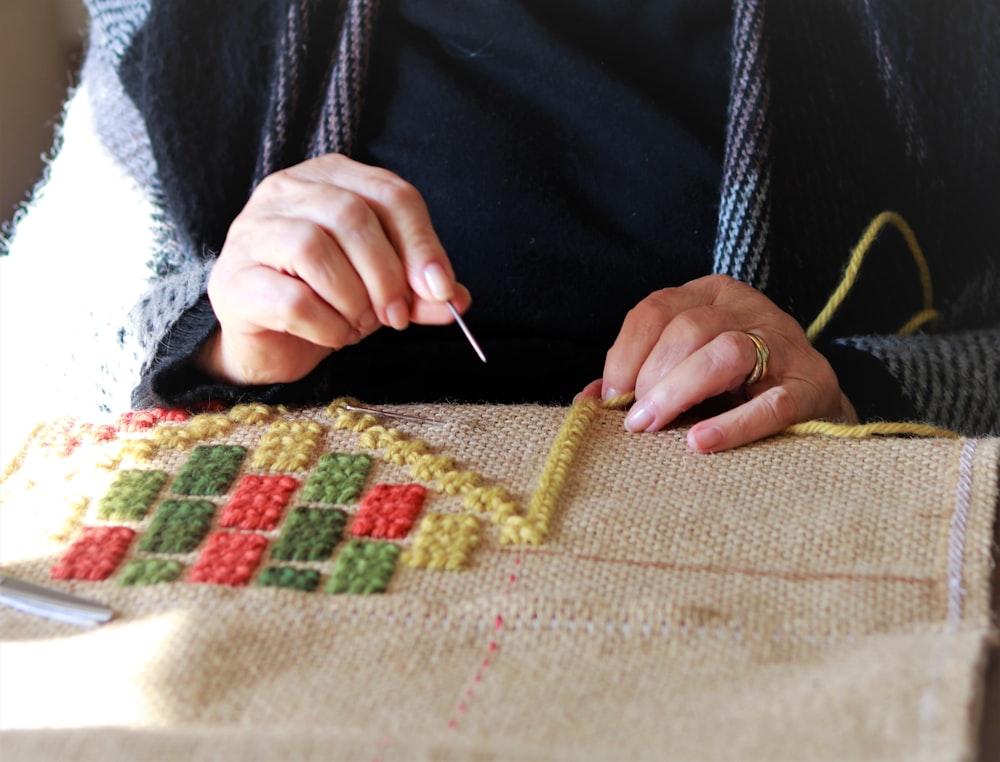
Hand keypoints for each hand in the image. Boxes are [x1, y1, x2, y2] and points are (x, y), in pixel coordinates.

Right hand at [199, 154, 469, 384]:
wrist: (270, 343)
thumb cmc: (329, 299)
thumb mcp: (384, 290)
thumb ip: (420, 291)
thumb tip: (457, 298)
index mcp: (331, 178)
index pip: (390, 193)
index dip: (422, 243)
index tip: (441, 288)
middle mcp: (286, 191)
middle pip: (351, 215)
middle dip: (387, 274)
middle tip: (397, 316)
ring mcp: (252, 231)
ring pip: (313, 247)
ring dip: (352, 297)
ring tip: (359, 324)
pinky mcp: (232, 281)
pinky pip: (290, 298)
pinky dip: (325, 324)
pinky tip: (333, 335)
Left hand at [579, 274, 857, 451]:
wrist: (813, 407)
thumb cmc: (733, 388)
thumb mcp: (684, 369)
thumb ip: (639, 378)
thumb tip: (588, 400)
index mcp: (712, 294)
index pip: (655, 309)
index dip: (625, 354)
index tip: (610, 397)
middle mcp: (749, 308)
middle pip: (686, 329)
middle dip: (650, 378)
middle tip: (636, 422)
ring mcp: (784, 343)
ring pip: (723, 352)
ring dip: (678, 391)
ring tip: (654, 427)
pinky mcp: (811, 385)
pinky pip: (769, 403)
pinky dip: (732, 425)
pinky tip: (700, 442)